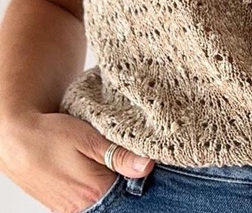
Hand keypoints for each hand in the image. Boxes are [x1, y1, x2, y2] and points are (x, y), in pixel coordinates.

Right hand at [0, 110, 154, 212]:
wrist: (14, 139)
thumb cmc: (49, 135)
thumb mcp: (88, 138)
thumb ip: (119, 155)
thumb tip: (147, 166)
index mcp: (95, 191)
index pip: (133, 187)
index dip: (140, 169)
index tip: (141, 154)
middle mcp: (83, 207)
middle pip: (118, 194)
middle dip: (124, 175)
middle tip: (122, 153)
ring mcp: (71, 208)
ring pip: (104, 196)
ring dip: (109, 178)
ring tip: (105, 158)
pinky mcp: (62, 205)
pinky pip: (88, 198)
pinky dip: (95, 183)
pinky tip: (93, 166)